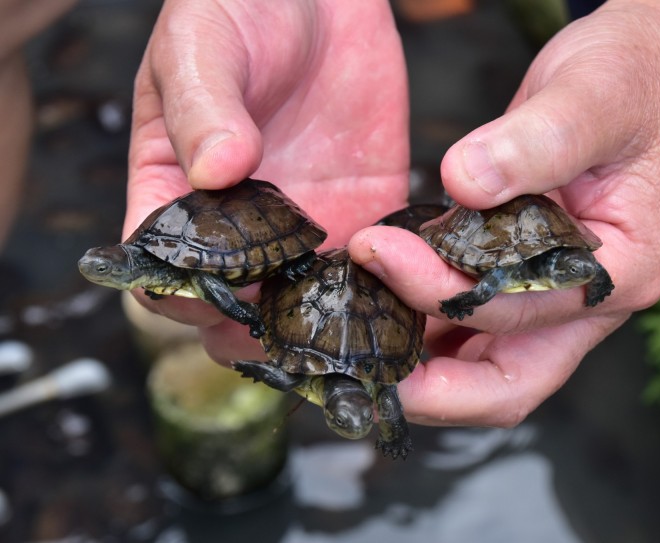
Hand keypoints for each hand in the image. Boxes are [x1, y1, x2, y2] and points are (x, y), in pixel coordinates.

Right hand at [125, 0, 408, 356]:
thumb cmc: (240, 8)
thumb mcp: (205, 48)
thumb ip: (204, 108)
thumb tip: (215, 171)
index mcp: (178, 191)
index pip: (168, 267)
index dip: (186, 294)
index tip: (219, 298)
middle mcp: (240, 223)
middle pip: (236, 306)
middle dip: (258, 331)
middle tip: (293, 334)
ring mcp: (303, 225)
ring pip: (306, 305)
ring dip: (325, 326)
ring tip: (350, 331)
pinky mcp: (364, 212)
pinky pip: (372, 269)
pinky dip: (384, 291)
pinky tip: (400, 294)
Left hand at [349, 1, 659, 426]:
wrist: (645, 70)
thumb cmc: (633, 79)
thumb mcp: (592, 96)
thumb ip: (534, 140)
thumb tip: (463, 181)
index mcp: (619, 272)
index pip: (519, 310)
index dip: (440, 291)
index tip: (377, 250)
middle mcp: (586, 301)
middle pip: (507, 383)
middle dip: (430, 387)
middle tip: (356, 357)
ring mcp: (553, 295)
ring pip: (483, 362)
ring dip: (419, 359)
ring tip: (355, 326)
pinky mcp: (521, 274)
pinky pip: (470, 322)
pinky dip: (424, 321)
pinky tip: (378, 298)